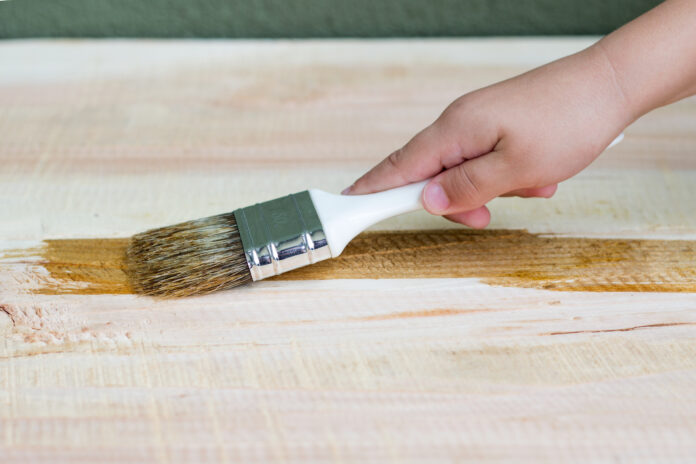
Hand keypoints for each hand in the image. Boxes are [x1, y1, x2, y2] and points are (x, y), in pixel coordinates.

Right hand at [343, 44, 629, 227]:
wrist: (610, 85)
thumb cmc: (568, 121)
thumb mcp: (517, 168)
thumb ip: (467, 188)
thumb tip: (428, 201)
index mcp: (455, 131)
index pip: (397, 167)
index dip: (371, 191)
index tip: (347, 207)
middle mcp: (459, 123)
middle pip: (429, 174)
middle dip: (454, 202)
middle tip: (485, 215)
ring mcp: (477, 123)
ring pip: (461, 172)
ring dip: (488, 191)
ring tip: (528, 186)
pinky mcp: (496, 125)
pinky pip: (485, 162)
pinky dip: (505, 178)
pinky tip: (536, 176)